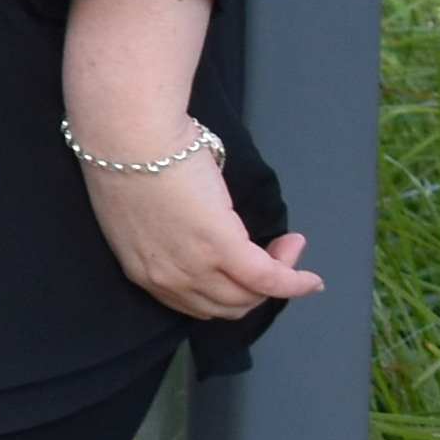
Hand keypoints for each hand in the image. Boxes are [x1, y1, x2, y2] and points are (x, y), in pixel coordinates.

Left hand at [77, 139, 321, 319]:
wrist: (128, 134)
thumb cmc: (131, 157)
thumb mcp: (146, 214)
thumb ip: (173, 234)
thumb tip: (205, 229)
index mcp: (145, 271)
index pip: (197, 303)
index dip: (229, 291)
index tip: (248, 269)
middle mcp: (168, 280)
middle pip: (227, 305)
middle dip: (258, 288)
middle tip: (276, 254)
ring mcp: (195, 266)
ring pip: (250, 295)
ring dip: (279, 278)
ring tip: (288, 247)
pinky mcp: (220, 246)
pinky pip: (268, 278)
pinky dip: (295, 282)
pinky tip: (311, 279)